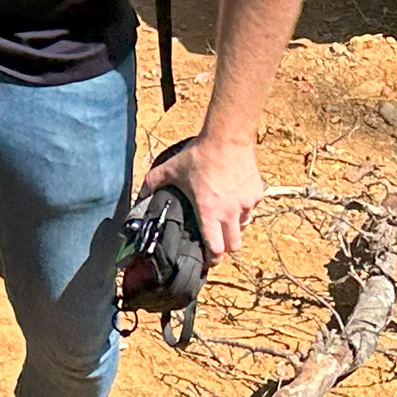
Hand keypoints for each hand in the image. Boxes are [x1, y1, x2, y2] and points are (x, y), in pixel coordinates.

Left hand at [144, 136, 265, 259]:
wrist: (228, 137)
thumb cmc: (199, 155)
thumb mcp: (171, 169)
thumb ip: (152, 183)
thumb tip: (139, 194)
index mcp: (209, 213)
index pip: (215, 249)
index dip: (212, 258)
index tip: (207, 258)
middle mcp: (229, 213)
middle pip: (234, 246)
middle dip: (226, 248)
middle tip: (218, 242)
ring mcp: (246, 204)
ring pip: (244, 226)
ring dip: (236, 226)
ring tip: (225, 215)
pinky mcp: (257, 193)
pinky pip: (251, 207)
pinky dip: (244, 206)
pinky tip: (234, 194)